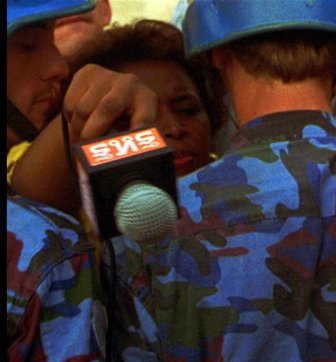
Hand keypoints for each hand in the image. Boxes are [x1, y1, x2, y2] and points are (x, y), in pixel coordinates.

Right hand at [10, 64, 157, 212]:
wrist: (111, 101)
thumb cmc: (128, 133)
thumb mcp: (137, 143)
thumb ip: (142, 162)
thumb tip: (151, 200)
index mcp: (150, 102)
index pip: (144, 121)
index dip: (136, 138)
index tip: (126, 155)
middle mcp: (132, 84)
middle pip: (105, 112)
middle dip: (92, 137)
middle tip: (85, 155)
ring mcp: (109, 75)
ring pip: (83, 110)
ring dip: (79, 130)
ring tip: (84, 141)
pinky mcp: (88, 71)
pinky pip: (71, 100)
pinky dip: (70, 116)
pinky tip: (81, 120)